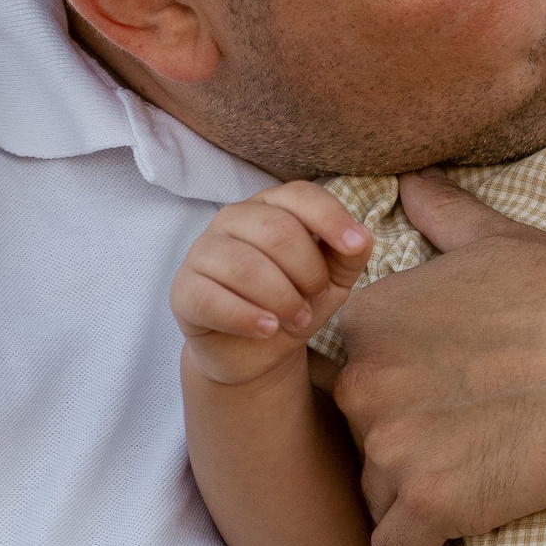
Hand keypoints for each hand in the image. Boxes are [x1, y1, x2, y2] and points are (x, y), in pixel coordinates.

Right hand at [171, 183, 370, 390]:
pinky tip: (268, 329)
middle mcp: (232, 219)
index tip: (353, 247)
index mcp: (270, 206)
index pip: (300, 195)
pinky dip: (247, 317)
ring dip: (282, 298)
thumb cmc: (294, 302)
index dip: (331, 219)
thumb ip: (350, 256)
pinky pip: (212, 298)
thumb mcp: (333, 280)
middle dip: (307, 270)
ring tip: (296, 319)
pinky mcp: (184, 291)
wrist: (255, 350)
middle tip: (314, 298)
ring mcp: (203, 252)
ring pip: (244, 265)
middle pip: (276, 230)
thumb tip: (362, 236)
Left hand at [331, 177, 545, 545]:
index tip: (443, 402)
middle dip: (402, 447)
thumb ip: (445, 218)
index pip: (352, 371)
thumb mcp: (507, 241)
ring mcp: (393, 443)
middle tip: (466, 447)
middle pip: (358, 436)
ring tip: (470, 491)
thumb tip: (411, 184)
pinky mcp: (429, 502)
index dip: (399, 391)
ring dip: (411, 502)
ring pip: (376, 494)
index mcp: (374, 315)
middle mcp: (365, 377)